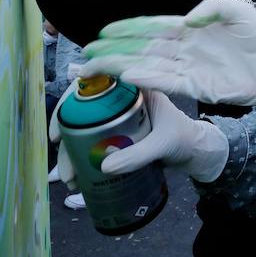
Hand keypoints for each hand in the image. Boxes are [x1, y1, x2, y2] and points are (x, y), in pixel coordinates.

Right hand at [49, 87, 228, 183]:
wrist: (195, 152)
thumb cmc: (186, 138)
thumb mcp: (165, 143)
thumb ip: (139, 154)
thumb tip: (104, 167)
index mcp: (137, 87)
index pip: (100, 79)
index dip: (75, 95)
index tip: (61, 117)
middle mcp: (123, 97)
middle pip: (84, 105)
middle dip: (67, 130)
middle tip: (60, 156)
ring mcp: (118, 115)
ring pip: (84, 125)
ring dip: (71, 149)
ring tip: (69, 177)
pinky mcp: (117, 133)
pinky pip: (92, 139)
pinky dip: (81, 156)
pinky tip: (77, 176)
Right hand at [80, 0, 255, 105]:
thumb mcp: (238, 11)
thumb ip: (211, 7)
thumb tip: (186, 20)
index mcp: (191, 29)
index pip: (153, 27)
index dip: (129, 28)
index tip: (104, 31)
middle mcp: (185, 49)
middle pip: (143, 48)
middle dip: (115, 50)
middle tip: (87, 53)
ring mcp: (189, 68)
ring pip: (149, 66)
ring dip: (123, 66)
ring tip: (97, 66)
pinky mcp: (199, 87)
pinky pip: (168, 82)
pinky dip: (149, 79)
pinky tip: (129, 75)